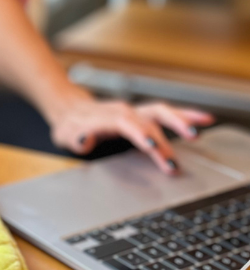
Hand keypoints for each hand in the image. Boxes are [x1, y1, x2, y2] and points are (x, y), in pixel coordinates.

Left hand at [48, 93, 213, 174]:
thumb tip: (83, 140)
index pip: (126, 124)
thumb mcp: (65, 135)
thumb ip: (76, 139)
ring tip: (200, 130)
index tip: (153, 147)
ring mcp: (134, 111)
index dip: (140, 134)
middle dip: (163, 138)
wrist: (70, 110)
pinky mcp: (142, 114)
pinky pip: (165, 112)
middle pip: (148, 119)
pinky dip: (185, 115)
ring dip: (181, 120)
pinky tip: (203, 120)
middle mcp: (124, 111)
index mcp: (106, 117)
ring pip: (161, 111)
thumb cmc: (70, 126)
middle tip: (174, 158)